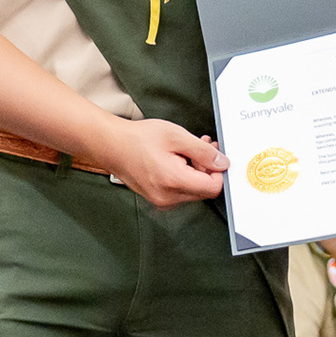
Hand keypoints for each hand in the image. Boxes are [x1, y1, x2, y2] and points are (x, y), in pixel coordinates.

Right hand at [98, 119, 227, 207]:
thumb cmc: (138, 139)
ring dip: (197, 171)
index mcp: (174, 181)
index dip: (219, 171)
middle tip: (204, 146)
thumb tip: (222, 163)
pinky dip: (185, 176)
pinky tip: (178, 159)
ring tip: (188, 150)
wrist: (112, 146)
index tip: (215, 155)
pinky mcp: (157, 199)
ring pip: (193, 191)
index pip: (213, 188)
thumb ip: (203, 151)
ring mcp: (161, 200)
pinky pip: (180, 191)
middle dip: (208, 169)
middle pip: (204, 190)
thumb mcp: (176, 136)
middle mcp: (168, 197)